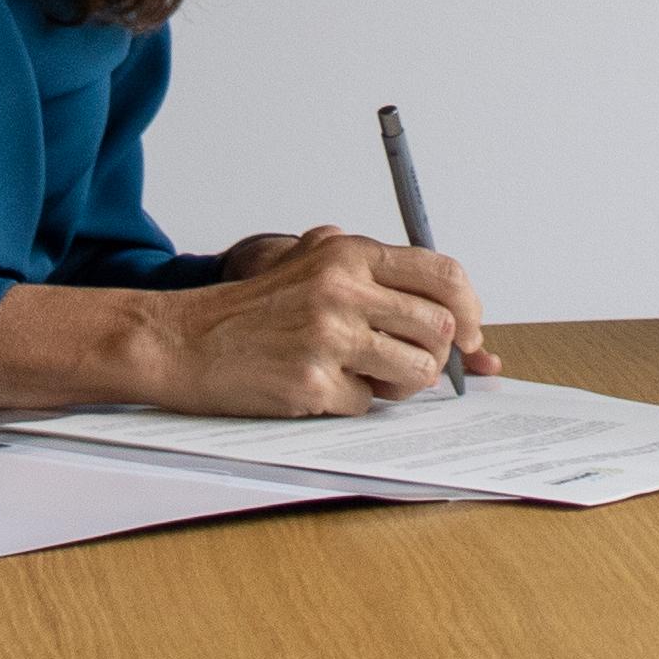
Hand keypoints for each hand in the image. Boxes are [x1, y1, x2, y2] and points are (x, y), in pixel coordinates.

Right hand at [138, 226, 499, 414]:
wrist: (185, 340)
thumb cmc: (252, 309)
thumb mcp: (310, 262)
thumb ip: (374, 273)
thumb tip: (455, 308)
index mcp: (349, 254)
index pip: (443, 274)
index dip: (471, 308)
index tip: (473, 334)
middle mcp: (344, 290)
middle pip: (440, 329)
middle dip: (437, 355)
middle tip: (412, 364)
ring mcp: (329, 338)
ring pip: (416, 372)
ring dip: (400, 384)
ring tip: (364, 375)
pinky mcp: (313, 383)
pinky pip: (368, 404)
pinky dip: (351, 403)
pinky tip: (317, 386)